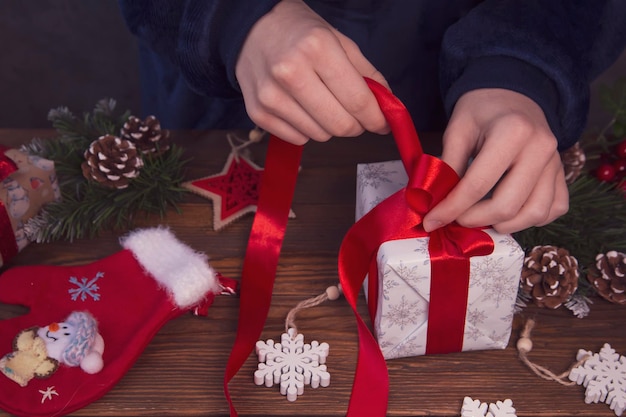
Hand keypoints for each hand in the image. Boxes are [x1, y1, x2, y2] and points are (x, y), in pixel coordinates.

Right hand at [235, 0, 389, 144]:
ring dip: (330, 125)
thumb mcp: (339, 41)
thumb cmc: (300, 33)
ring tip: (322, 102)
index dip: (377, 118)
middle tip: (356, 116)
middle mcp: (291, 72)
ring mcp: (271, 95)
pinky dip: (307, 129)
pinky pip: (298, 138)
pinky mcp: (258, 113)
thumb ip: (367, 74)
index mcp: (317, 48)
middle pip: (340, 124)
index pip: (358, 100)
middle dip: (356, 125)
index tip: (383, 123)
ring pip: (320, 135)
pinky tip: (301, 107)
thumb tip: (387, 107)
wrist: (252, 29)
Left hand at [422, 88, 568, 233]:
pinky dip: (531, 219)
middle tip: (455, 219)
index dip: (451, 208)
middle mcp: (540, 148)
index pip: (477, 185)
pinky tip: (510, 212)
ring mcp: (556, 162)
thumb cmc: (481, 111)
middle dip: (475, 220)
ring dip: (504, 225)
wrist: (512, 94)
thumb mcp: (457, 130)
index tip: (431, 221)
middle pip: (508, 205)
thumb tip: (434, 202)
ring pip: (535, 213)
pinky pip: (554, 209)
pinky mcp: (562, 173)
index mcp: (512, 132)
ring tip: (481, 218)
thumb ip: (447, 166)